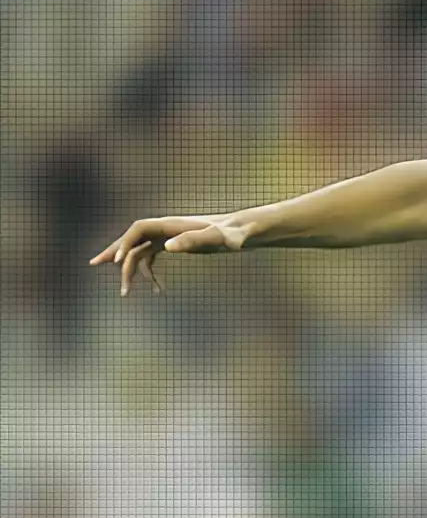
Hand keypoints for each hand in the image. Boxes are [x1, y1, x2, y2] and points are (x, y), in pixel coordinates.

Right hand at [89, 215, 244, 295]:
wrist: (241, 232)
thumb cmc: (233, 234)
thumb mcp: (219, 238)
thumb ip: (198, 239)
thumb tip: (168, 247)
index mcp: (170, 225)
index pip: (138, 229)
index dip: (125, 243)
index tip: (119, 262)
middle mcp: (165, 229)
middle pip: (131, 238)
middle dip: (113, 251)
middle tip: (93, 263)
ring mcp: (167, 237)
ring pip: (139, 251)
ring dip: (131, 270)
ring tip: (125, 292)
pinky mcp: (172, 245)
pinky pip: (151, 258)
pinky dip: (150, 273)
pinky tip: (157, 290)